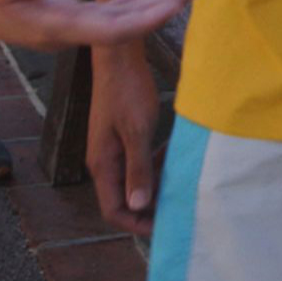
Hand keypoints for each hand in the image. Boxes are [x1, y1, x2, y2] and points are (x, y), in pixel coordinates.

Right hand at [0, 0, 192, 51]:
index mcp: (56, 27)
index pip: (116, 30)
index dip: (151, 17)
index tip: (181, 1)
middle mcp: (63, 33)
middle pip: (122, 28)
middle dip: (161, 10)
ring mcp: (58, 27)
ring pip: (113, 22)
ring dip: (147, 6)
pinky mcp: (53, 16)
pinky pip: (97, 15)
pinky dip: (123, 3)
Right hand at [88, 44, 164, 236]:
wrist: (118, 54)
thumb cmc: (127, 90)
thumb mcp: (138, 131)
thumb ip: (138, 170)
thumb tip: (138, 206)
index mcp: (102, 164)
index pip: (113, 210)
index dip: (137, 223)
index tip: (165, 225)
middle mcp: (103, 160)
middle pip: (123, 199)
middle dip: (149, 207)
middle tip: (178, 205)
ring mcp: (110, 148)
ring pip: (132, 181)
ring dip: (153, 185)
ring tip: (178, 182)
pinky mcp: (120, 136)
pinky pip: (136, 162)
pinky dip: (153, 166)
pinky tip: (170, 157)